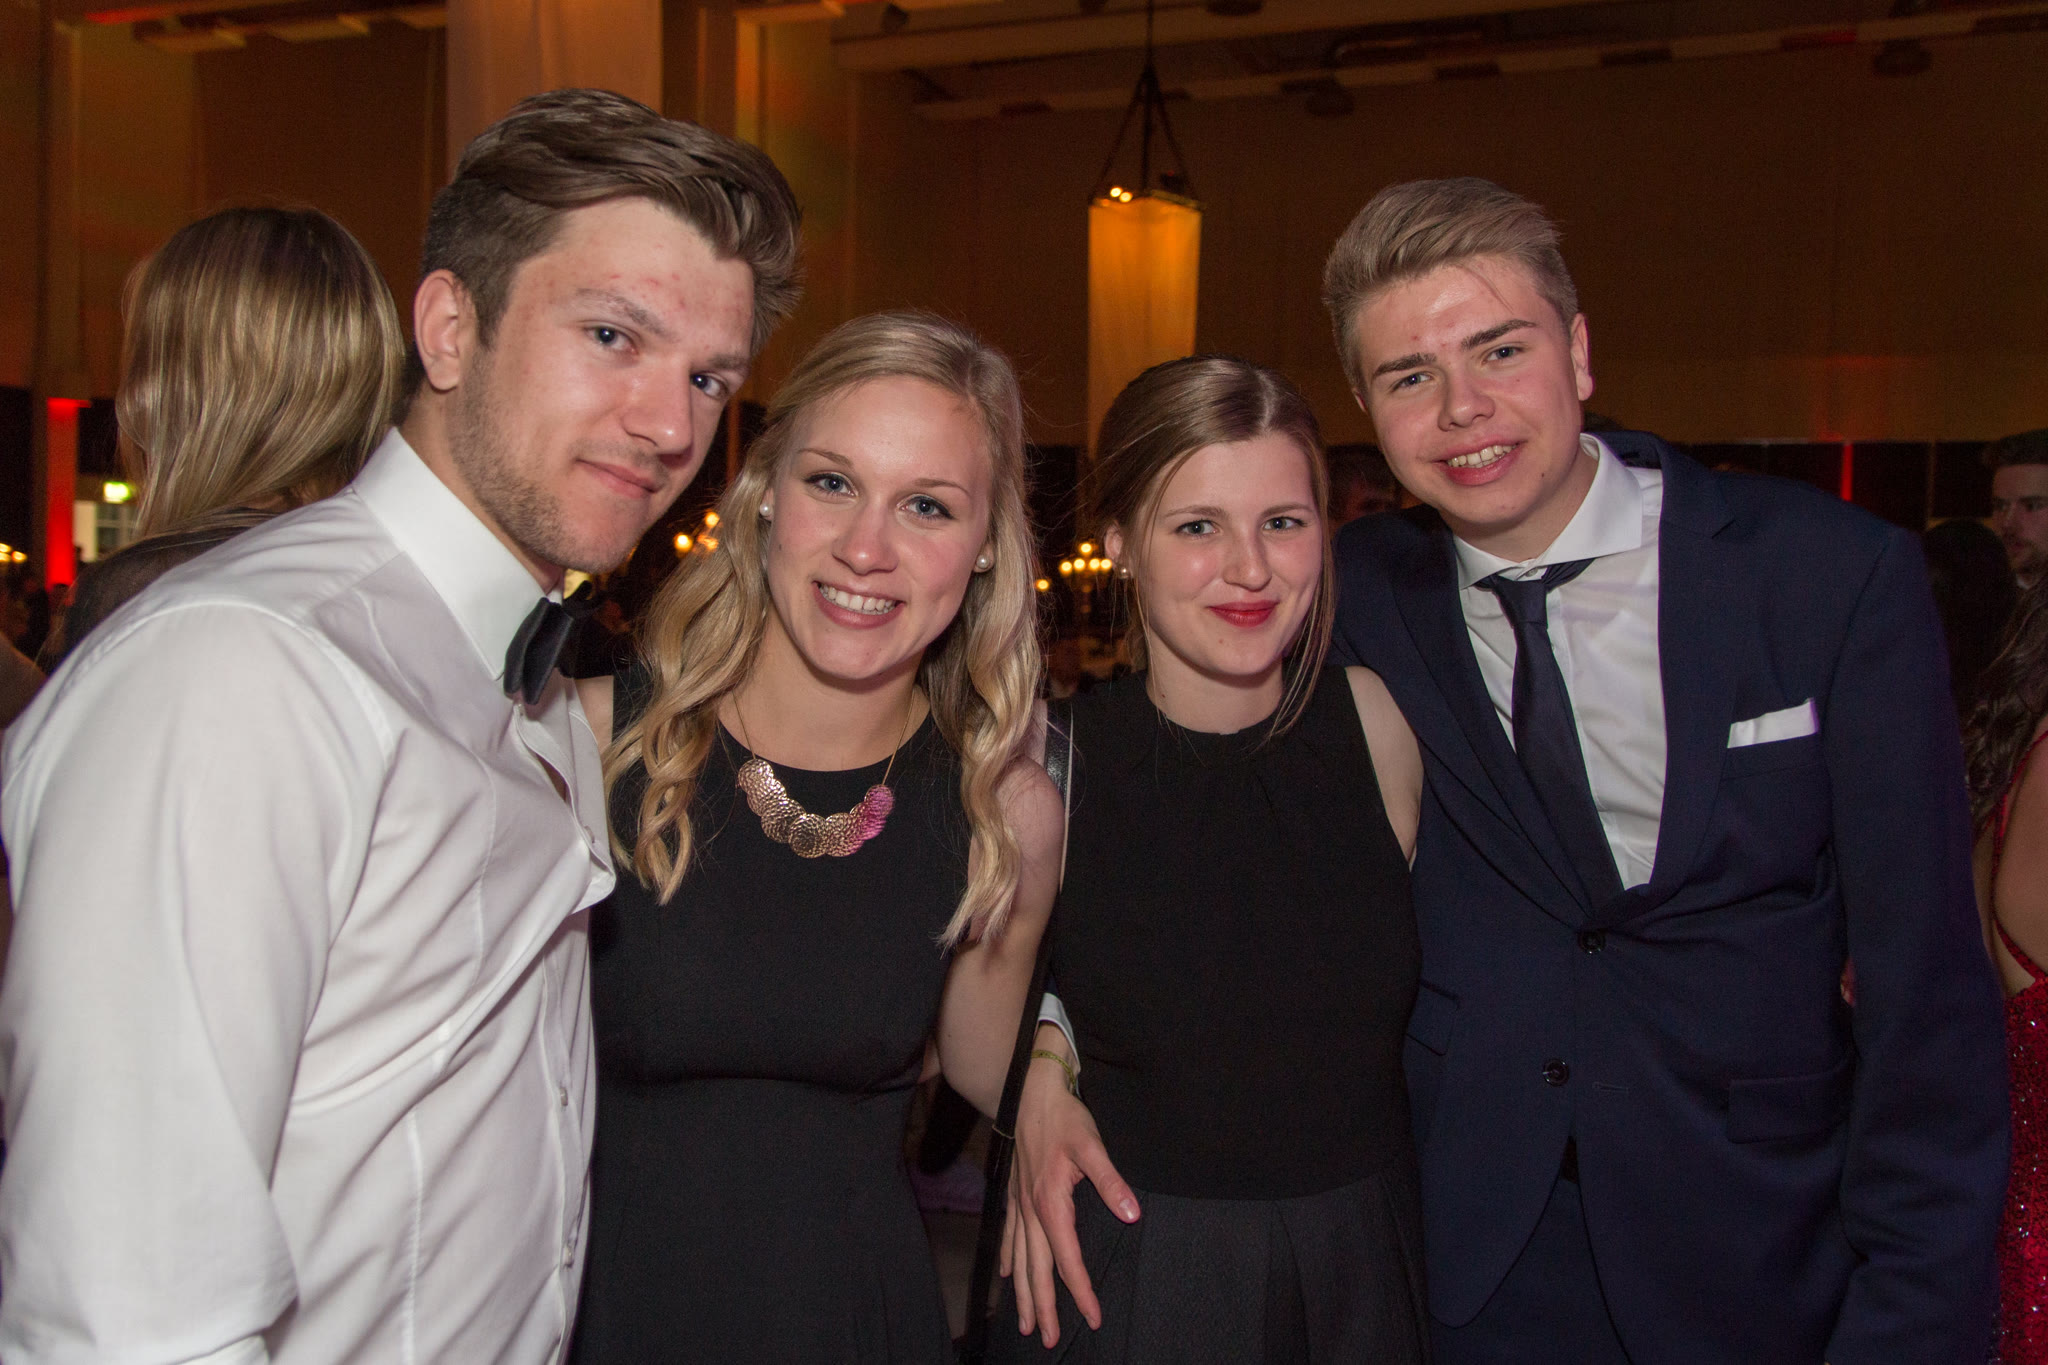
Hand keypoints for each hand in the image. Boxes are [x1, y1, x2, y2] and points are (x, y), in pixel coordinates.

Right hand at [1002, 1052, 1139, 1347]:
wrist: (1031, 1091)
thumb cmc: (1064, 1118)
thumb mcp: (1092, 1145)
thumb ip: (1111, 1181)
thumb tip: (1132, 1214)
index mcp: (1051, 1204)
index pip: (1067, 1259)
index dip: (1080, 1290)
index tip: (1092, 1317)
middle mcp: (1031, 1211)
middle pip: (1037, 1269)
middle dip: (1044, 1306)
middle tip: (1050, 1339)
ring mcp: (1019, 1204)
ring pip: (1020, 1259)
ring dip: (1023, 1293)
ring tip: (1026, 1323)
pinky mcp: (1015, 1194)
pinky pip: (1010, 1237)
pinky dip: (1010, 1260)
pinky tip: (1008, 1275)